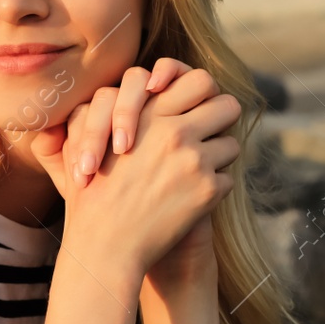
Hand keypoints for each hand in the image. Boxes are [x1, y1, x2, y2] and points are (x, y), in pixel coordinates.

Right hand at [31, 64, 239, 279]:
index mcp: (151, 114)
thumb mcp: (97, 137)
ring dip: (217, 158)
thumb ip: (128, 112)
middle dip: (222, 120)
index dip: (202, 95)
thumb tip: (153, 87)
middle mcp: (177, 132)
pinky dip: (212, 190)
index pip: (201, 81)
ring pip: (231, 145)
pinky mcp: (208, 191)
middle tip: (209, 135)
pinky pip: (227, 179)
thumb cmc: (93, 190)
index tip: (194, 109)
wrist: (105, 242)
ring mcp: (195, 161)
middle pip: (229, 106)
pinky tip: (189, 199)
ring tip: (195, 172)